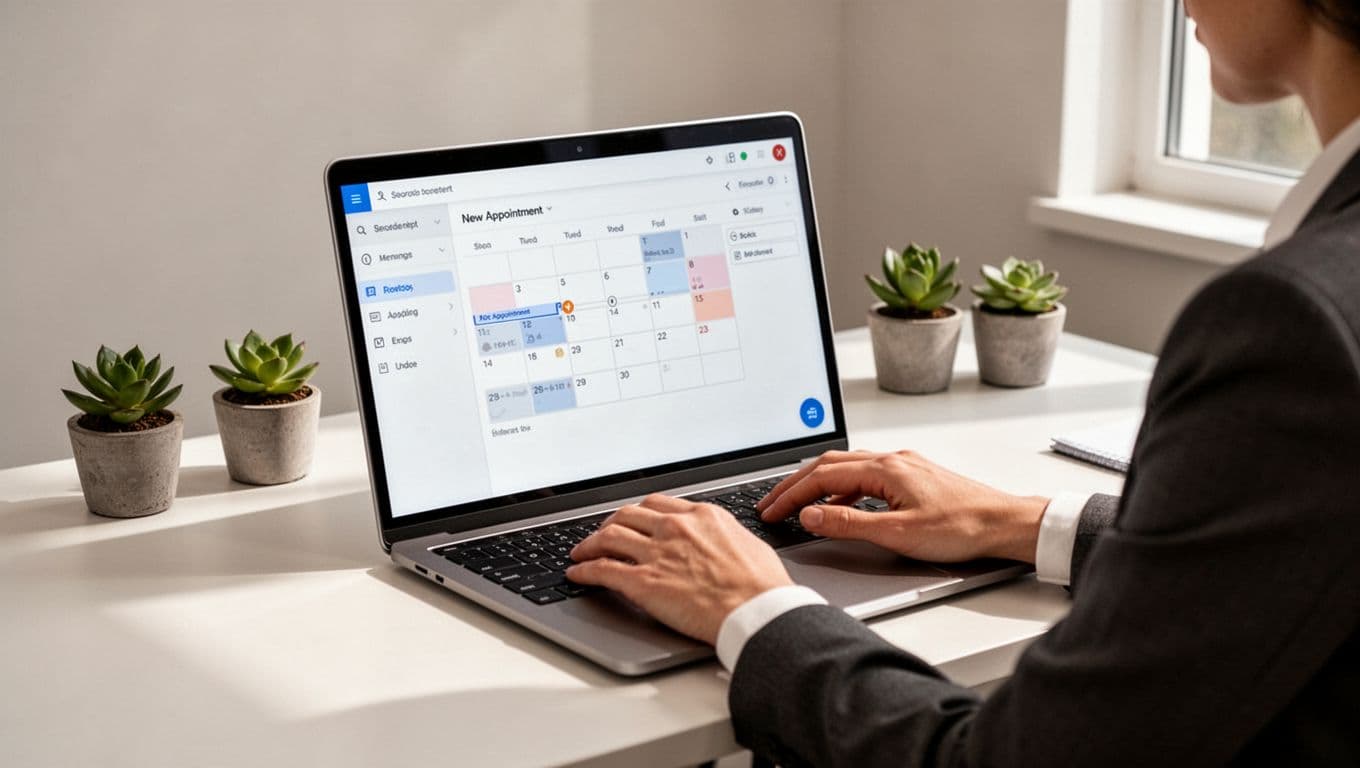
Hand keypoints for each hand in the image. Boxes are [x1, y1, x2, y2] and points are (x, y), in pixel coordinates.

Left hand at [566, 494, 793, 644]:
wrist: (758, 610)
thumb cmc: (762, 585)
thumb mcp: (746, 543)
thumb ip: (722, 537)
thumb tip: (719, 542)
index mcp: (701, 516)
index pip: (657, 504)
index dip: (638, 512)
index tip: (632, 519)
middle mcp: (674, 528)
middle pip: (628, 514)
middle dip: (610, 523)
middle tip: (602, 533)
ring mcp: (657, 553)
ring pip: (609, 537)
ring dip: (589, 544)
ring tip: (581, 552)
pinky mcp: (643, 582)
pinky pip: (602, 570)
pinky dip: (584, 570)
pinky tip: (577, 574)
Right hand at [757, 450, 1047, 562]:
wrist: (1004, 524)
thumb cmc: (962, 528)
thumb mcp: (898, 534)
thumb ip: (848, 524)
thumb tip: (811, 516)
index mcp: (885, 468)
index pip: (821, 476)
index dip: (790, 494)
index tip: (771, 510)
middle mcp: (892, 460)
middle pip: (828, 465)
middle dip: (795, 484)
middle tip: (771, 504)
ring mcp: (904, 466)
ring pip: (846, 467)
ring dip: (817, 483)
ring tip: (796, 503)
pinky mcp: (913, 476)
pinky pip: (865, 475)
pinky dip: (842, 487)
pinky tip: (840, 503)